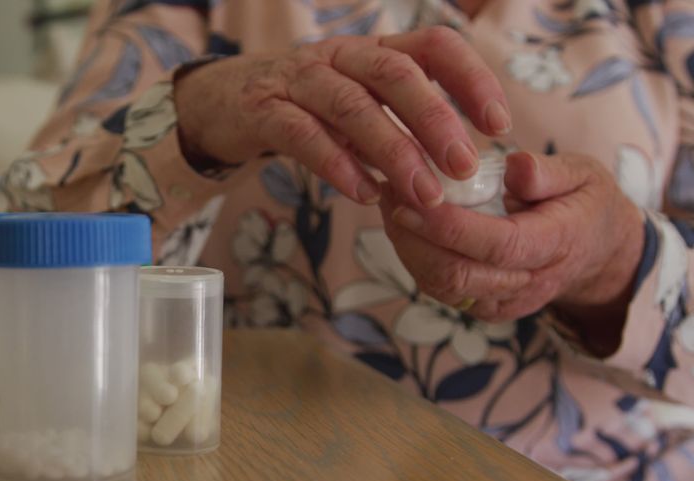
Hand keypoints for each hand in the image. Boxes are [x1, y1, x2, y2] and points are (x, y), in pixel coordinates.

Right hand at [174, 26, 512, 208]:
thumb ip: (400, 126)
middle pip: (395, 73)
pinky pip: (304, 135)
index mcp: (372, 50)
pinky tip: (364, 195)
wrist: (222, 103)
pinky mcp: (264, 111)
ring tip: (423, 195)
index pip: (433, 46)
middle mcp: (339, 56)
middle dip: (436, 119)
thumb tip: (458, 169)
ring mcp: (298, 80)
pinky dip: (338, 165)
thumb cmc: (304, 108)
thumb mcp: (357, 105)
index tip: (499, 126)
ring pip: (352, 105)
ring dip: (394, 152)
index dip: (471, 79)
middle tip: (465, 168)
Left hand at [378, 152, 643, 341]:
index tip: (411, 199)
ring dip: (406, 247)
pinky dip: (414, 257)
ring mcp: (503, 300)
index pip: (496, 245)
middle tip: (390, 191)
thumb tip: (514, 168)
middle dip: (414, 236)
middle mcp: (527, 282)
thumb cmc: (583, 203)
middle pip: (458, 274)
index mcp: (555, 245)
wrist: (596, 252)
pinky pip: (440, 289)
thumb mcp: (583, 174)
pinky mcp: (484, 306)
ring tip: (390, 202)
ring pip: (441, 286)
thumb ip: (549, 172)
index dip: (448, 227)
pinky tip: (403, 224)